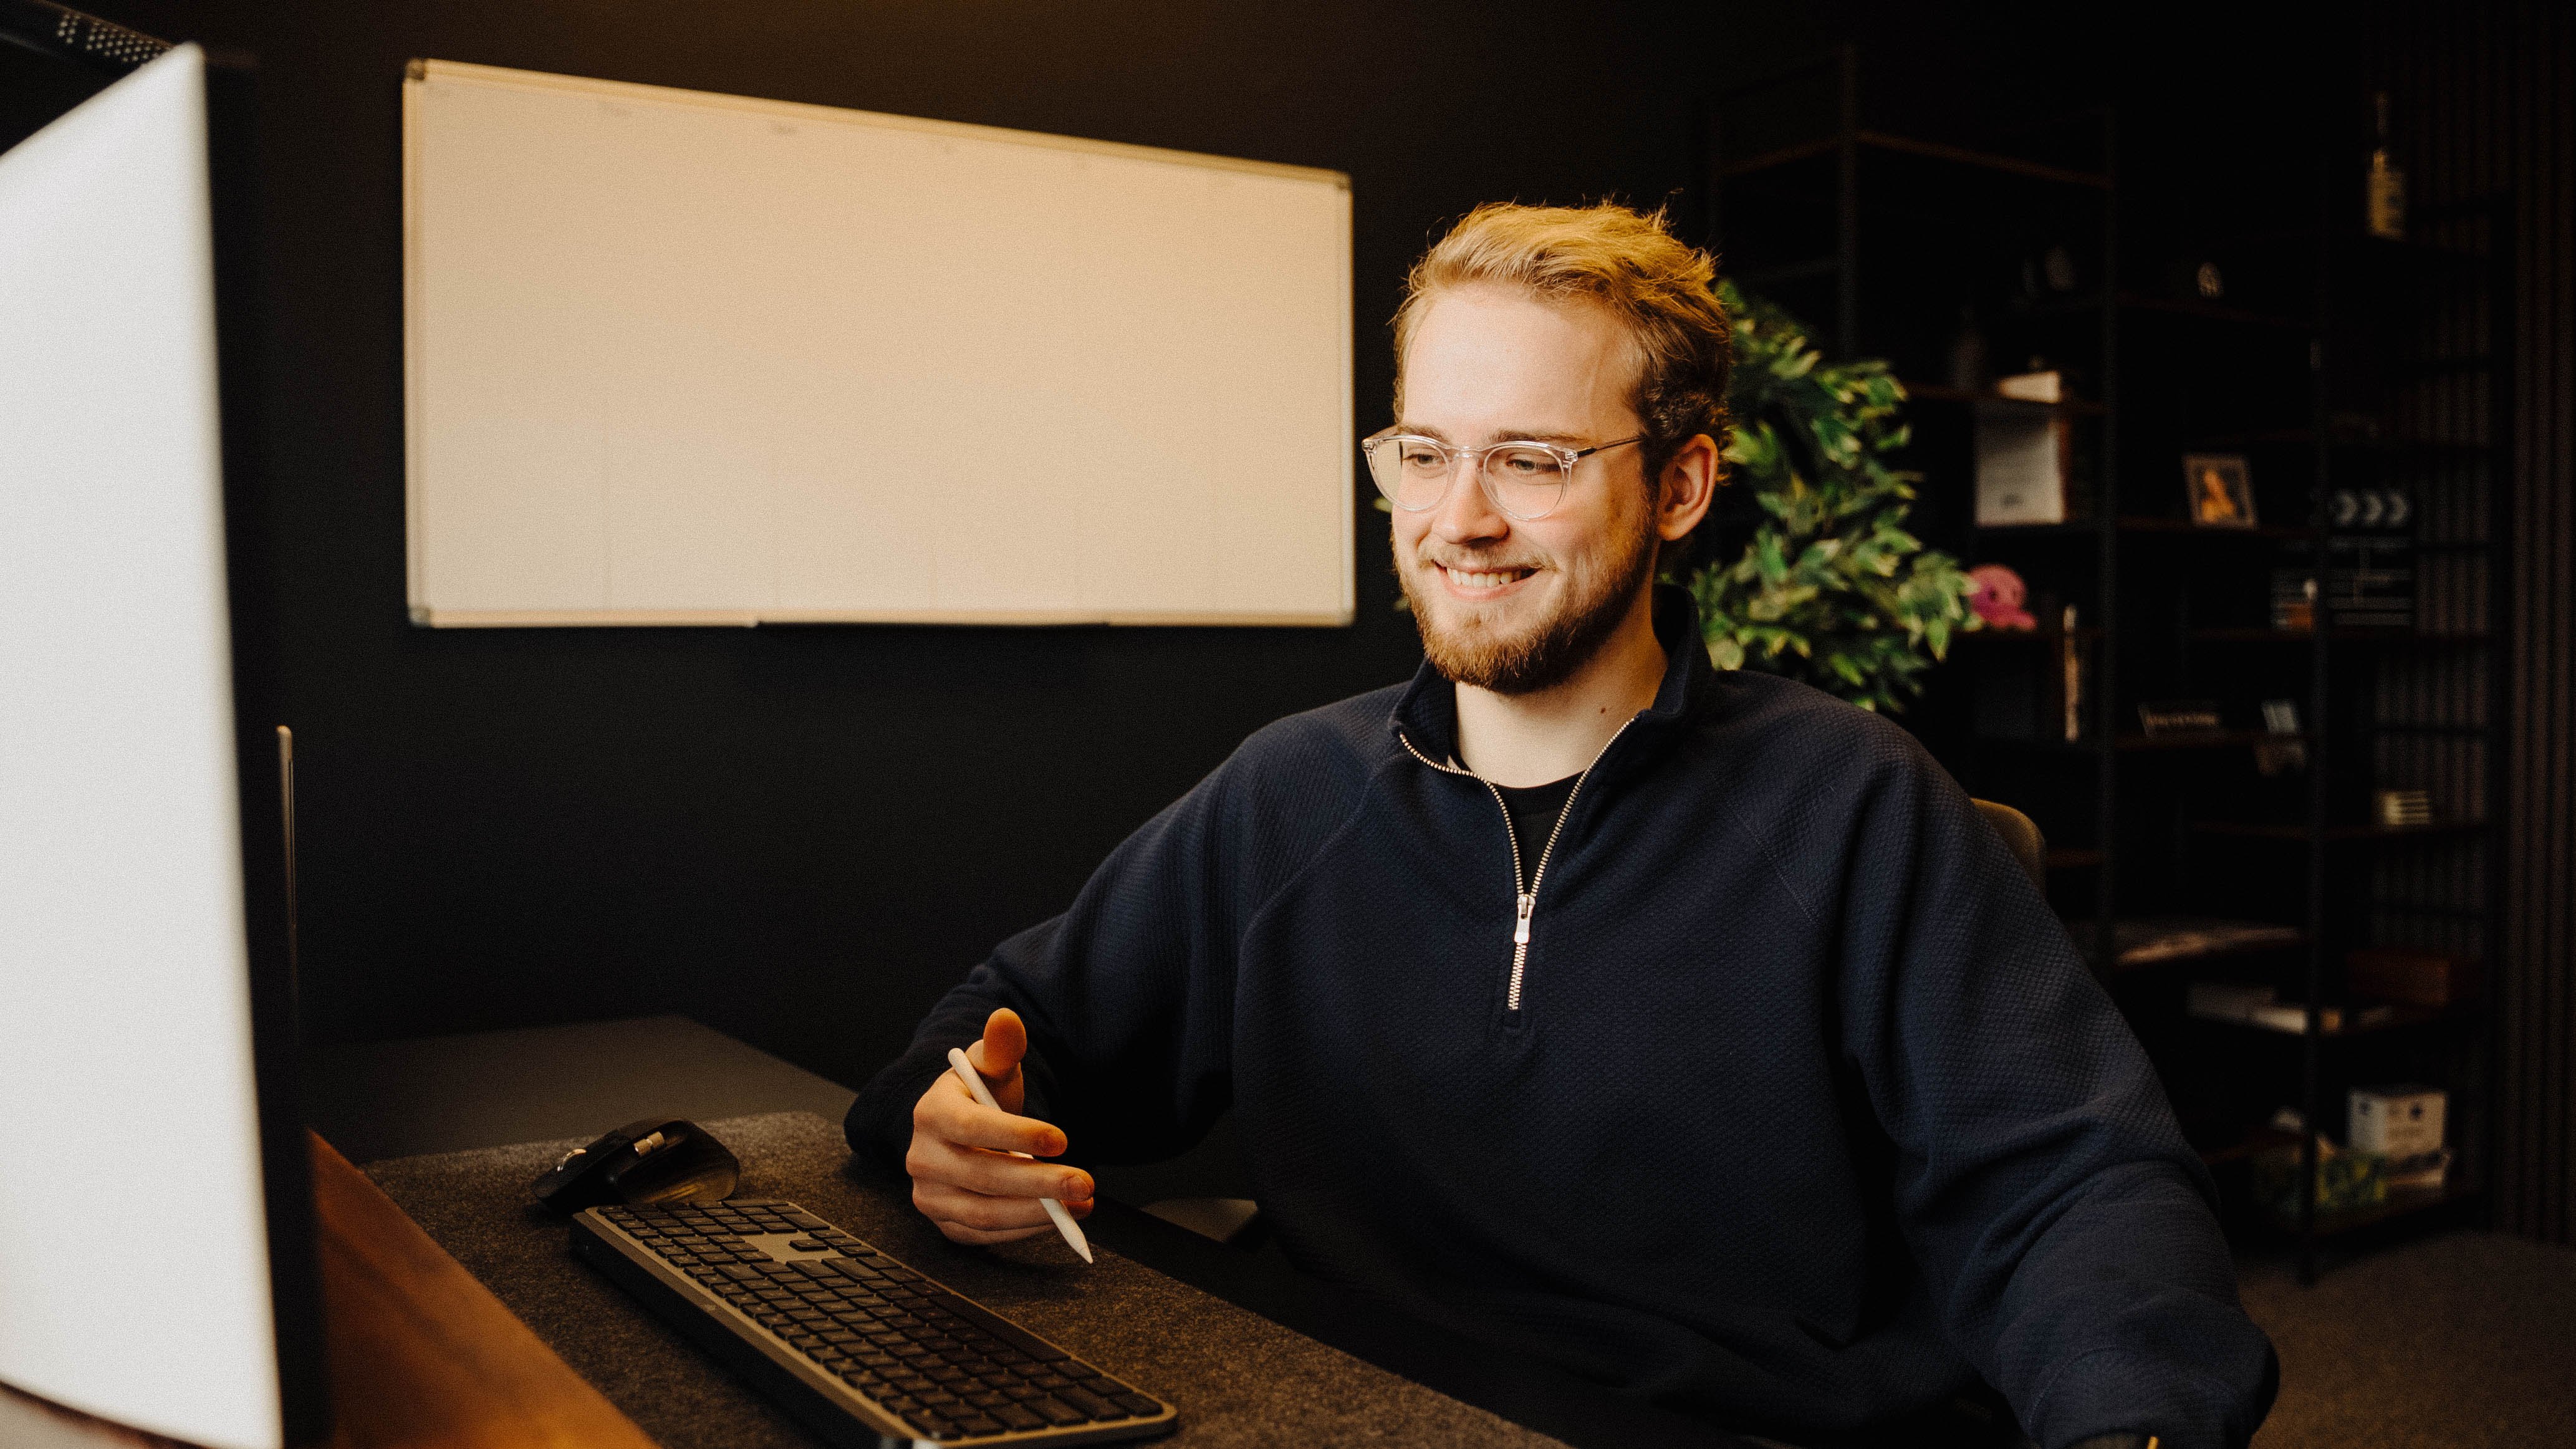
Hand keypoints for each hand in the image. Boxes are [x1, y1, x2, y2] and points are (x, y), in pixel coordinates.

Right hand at [905, 1007, 1093, 1243]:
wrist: (958, 1131)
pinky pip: (986, 1235)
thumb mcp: (992, 1066)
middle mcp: (921, 1158)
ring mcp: (930, 1196)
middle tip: (1085, 1182)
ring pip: (985, 1214)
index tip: (1063, 1140)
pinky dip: (1025, 1230)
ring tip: (1081, 1204)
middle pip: (983, 1177)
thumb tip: (1006, 1018)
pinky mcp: (945, 1223)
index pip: (972, 1127)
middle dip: (1040, 1183)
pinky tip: (1059, 1218)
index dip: (1017, 1135)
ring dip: (1038, 1213)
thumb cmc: (979, 1095)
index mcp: (931, 1113)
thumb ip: (1002, 1046)